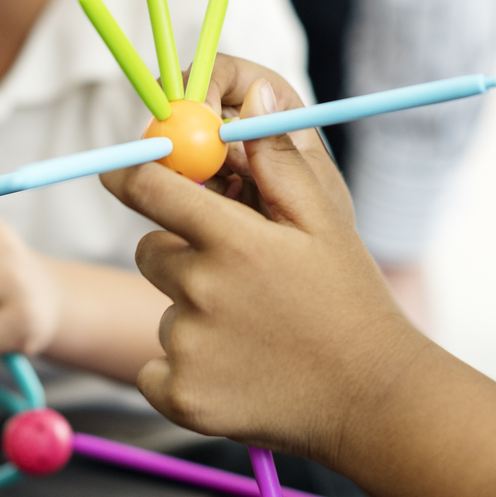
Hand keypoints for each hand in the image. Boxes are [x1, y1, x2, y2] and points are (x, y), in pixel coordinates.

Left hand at [102, 55, 427, 463]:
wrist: (372, 399)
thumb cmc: (349, 300)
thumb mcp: (326, 221)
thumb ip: (279, 160)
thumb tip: (250, 97)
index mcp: (234, 240)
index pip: (149, 189)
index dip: (131, 174)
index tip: (124, 174)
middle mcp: (202, 291)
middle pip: (150, 250)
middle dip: (181, 253)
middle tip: (238, 277)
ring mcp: (189, 348)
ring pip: (164, 309)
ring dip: (194, 314)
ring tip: (255, 331)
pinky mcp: (181, 397)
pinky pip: (155, 367)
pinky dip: (185, 368)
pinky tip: (237, 370)